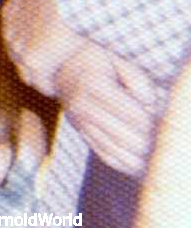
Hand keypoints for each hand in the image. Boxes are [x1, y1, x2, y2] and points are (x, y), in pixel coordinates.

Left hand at [0, 0, 82, 95]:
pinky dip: (58, 87)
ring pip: (32, 75)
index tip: (58, 50)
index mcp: (11, 13)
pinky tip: (74, 87)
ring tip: (72, 82)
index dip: (39, 46)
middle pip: (23, 59)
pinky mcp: (34, 62)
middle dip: (42, 65)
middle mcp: (10, 32)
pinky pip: (44, 85)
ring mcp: (19, 48)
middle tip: (66, 69)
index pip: (20, 39)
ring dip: (49, 79)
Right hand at [54, 42, 161, 176]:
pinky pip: (102, 152)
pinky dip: (122, 163)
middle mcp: (82, 105)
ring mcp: (78, 120)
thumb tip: (150, 106)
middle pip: (123, 135)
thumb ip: (138, 81)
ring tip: (156, 162)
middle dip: (148, 144)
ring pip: (113, 148)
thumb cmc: (97, 60)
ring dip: (137, 158)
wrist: (62, 64)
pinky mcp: (80, 130)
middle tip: (164, 146)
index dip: (153, 124)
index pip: (132, 114)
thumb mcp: (119, 61)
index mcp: (94, 84)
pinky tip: (139, 167)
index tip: (165, 127)